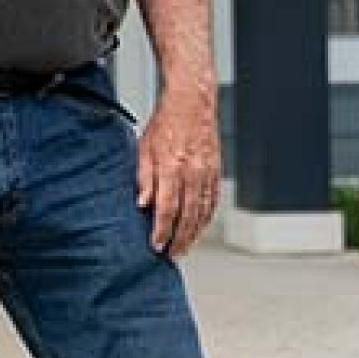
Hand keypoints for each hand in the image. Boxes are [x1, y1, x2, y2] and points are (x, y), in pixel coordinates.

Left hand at [136, 89, 220, 257]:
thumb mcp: (144, 147)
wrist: (191, 103)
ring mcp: (207, 173)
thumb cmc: (165, 123)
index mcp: (172, 166)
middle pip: (187, 216)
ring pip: (203, 212)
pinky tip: (199, 227)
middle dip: (178, 239)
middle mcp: (192, 172)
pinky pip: (213, 201)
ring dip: (193, 234)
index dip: (161, 230)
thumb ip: (143, 176)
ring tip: (184, 247)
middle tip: (171, 254)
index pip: (167, 208)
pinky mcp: (216, 172)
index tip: (155, 244)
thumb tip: (142, 203)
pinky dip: (206, 218)